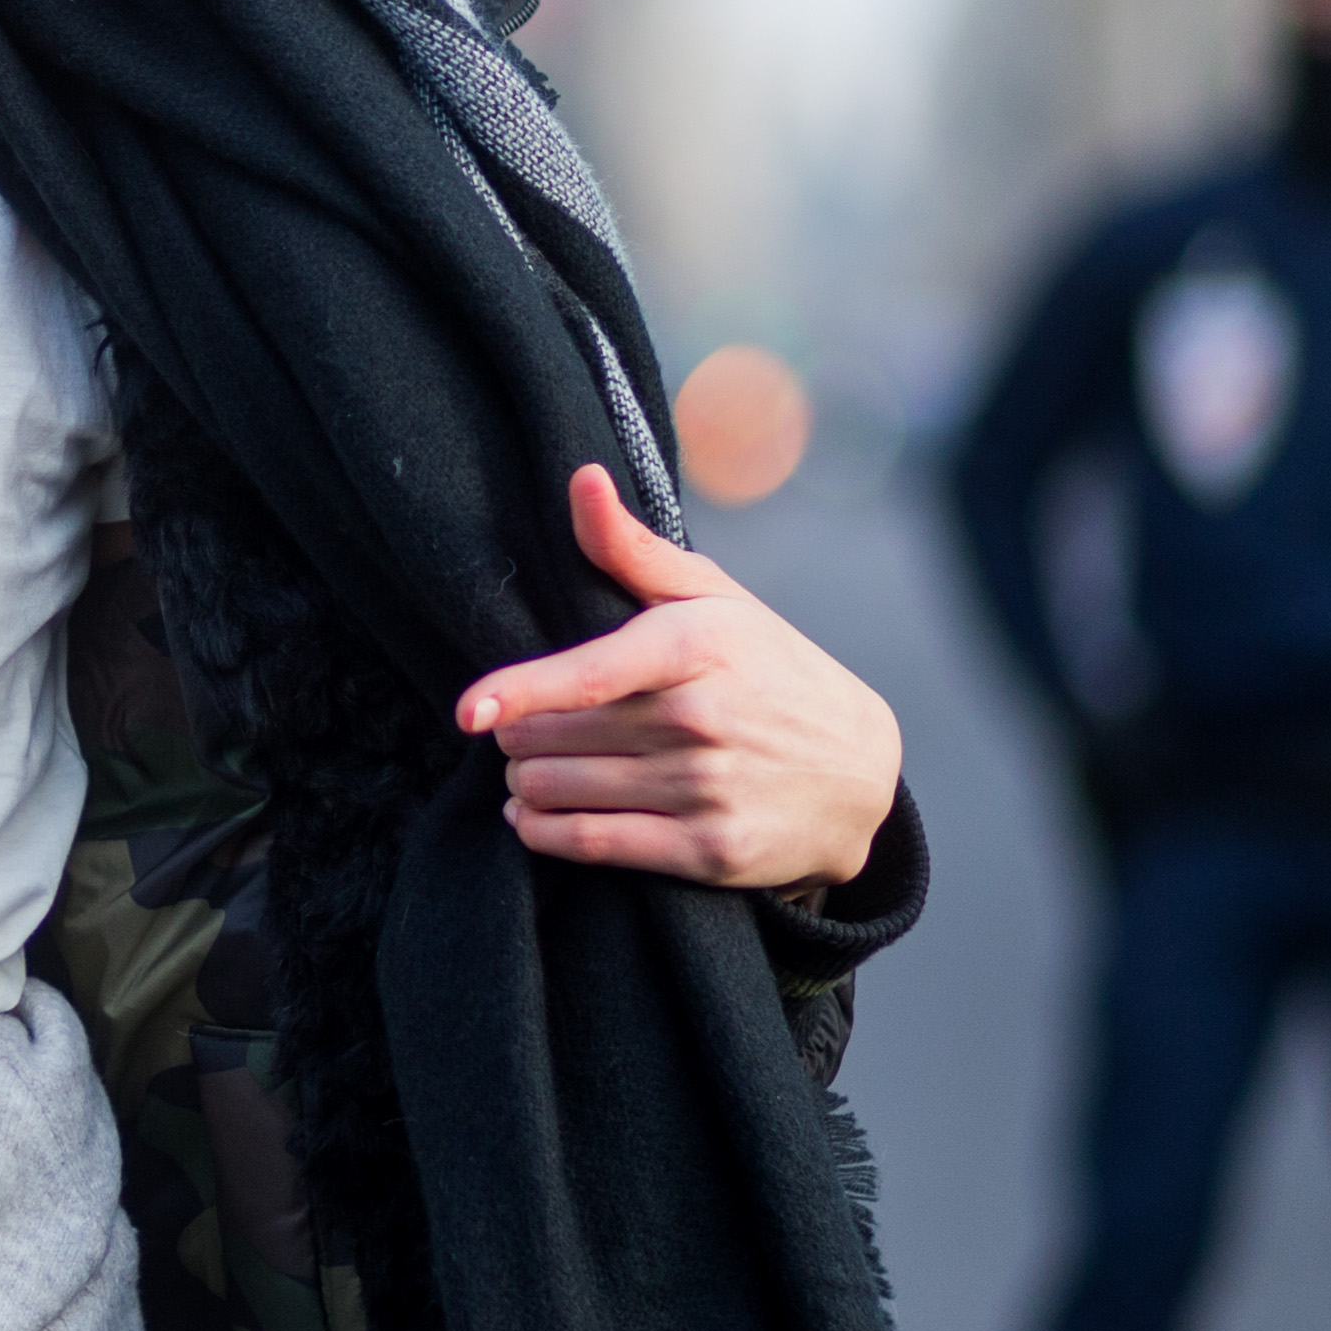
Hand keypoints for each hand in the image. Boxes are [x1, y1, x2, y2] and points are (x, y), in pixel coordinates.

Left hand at [456, 465, 903, 891]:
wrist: (862, 773)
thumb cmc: (770, 671)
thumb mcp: (715, 600)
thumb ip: (632, 548)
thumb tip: (581, 479)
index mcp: (697, 647)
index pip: (589, 674)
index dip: (519, 693)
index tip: (469, 711)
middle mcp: (701, 719)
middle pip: (554, 736)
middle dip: (518, 734)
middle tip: (521, 729)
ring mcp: (707, 789)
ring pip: (560, 791)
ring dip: (524, 783)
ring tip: (529, 769)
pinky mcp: (708, 851)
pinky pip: (592, 845)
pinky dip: (543, 833)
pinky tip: (531, 816)